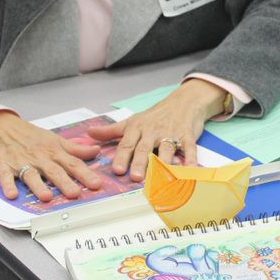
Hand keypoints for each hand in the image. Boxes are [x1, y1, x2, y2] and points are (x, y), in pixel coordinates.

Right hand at [0, 110, 103, 201]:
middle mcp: (39, 158)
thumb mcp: (54, 139)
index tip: (96, 184)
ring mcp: (21, 162)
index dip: (85, 174)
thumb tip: (96, 151)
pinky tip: (13, 194)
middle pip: (54, 171)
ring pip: (32, 175)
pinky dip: (8, 185)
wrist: (0, 125)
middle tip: (75, 194)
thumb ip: (75, 149)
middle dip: (65, 183)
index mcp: (53, 151)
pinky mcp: (3, 167)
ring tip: (47, 197)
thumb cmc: (29, 135)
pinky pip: (6, 177)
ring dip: (39, 186)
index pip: (72, 163)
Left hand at [86, 79, 227, 181]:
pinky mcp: (187, 135)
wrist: (183, 101)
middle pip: (145, 148)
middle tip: (135, 177)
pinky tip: (189, 170)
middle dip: (139, 163)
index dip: (121, 157)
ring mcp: (170, 133)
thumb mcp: (132, 121)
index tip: (116, 170)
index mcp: (137, 128)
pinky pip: (189, 148)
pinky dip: (190, 159)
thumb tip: (89, 133)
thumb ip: (111, 131)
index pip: (127, 143)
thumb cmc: (155, 115)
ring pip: (166, 149)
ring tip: (161, 177)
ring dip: (163, 163)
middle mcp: (153, 131)